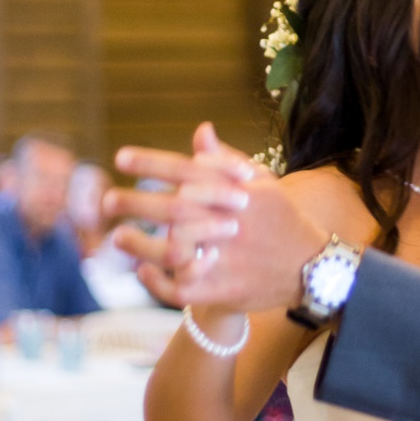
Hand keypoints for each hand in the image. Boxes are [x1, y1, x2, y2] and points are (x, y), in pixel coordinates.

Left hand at [104, 123, 328, 310]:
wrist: (313, 268)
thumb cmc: (281, 220)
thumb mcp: (262, 183)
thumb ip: (226, 160)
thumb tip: (200, 131)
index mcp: (237, 192)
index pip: (188, 171)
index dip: (152, 162)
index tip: (121, 158)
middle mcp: (231, 223)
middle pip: (175, 209)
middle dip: (136, 202)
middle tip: (106, 199)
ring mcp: (228, 258)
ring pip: (175, 252)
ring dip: (141, 244)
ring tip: (116, 236)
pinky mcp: (226, 289)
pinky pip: (185, 289)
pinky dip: (160, 282)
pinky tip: (142, 271)